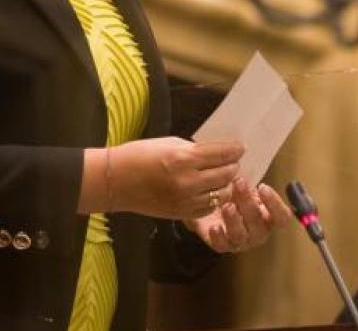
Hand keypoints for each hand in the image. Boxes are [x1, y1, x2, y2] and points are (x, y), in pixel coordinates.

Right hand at [110, 137, 242, 219]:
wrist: (117, 181)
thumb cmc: (140, 155)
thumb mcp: (170, 143)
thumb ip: (195, 149)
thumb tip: (216, 152)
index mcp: (183, 158)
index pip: (221, 154)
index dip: (234, 150)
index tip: (240, 148)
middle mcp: (187, 181)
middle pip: (226, 174)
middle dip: (233, 166)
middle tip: (233, 162)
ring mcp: (185, 200)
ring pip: (222, 193)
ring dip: (226, 184)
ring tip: (225, 176)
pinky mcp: (181, 213)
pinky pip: (209, 207)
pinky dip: (215, 198)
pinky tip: (212, 190)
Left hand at [185, 179, 290, 253]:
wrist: (210, 203)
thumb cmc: (233, 192)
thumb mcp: (244, 183)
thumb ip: (250, 178)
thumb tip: (247, 157)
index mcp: (269, 216)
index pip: (282, 217)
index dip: (275, 204)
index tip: (263, 187)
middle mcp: (258, 231)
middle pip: (259, 224)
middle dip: (248, 203)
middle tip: (239, 184)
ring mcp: (242, 241)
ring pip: (241, 235)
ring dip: (234, 220)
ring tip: (227, 205)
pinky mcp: (223, 245)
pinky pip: (223, 246)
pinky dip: (219, 237)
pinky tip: (214, 227)